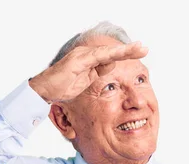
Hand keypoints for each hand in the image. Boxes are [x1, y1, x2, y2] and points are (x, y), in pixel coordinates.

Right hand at [28, 42, 148, 102]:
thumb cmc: (61, 88)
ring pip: (106, 52)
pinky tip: (119, 53)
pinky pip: (95, 57)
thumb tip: (110, 67)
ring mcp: (81, 57)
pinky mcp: (76, 62)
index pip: (110, 56)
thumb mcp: (85, 83)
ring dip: (122, 51)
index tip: (141, 52)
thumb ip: (96, 74)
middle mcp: (86, 55)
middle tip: (144, 48)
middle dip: (128, 50)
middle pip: (111, 52)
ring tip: (138, 49)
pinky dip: (108, 55)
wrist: (43, 91)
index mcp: (89, 61)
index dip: (125, 54)